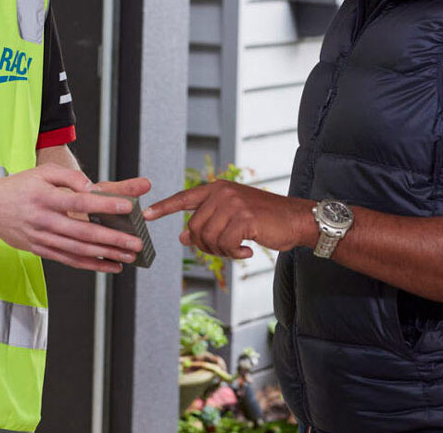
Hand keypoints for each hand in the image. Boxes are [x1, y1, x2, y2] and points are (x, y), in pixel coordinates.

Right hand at [0, 164, 144, 272]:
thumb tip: (92, 187)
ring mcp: (41, 238)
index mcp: (46, 197)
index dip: (105, 204)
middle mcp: (44, 220)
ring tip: (128, 256)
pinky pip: (68, 260)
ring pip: (78, 250)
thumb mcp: (42, 172)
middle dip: (113, 239)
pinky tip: (108, 265)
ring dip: (105, 255)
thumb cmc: (19, 186)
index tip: (127, 206)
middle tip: (136, 242)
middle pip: (84, 232)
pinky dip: (89, 265)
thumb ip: (69, 176)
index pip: (80, 201)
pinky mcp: (40, 250)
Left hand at [143, 181, 314, 259]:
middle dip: (206, 246)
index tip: (146, 215)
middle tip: (226, 250)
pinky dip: (234, 253)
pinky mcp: (244, 218)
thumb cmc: (265, 220)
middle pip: (195, 228)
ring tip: (238, 249)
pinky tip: (248, 250)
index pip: (184, 198)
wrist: (296, 219)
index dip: (164, 207)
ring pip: (208, 238)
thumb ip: (209, 223)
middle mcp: (222, 193)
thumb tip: (183, 237)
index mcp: (217, 189)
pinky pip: (225, 244)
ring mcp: (233, 204)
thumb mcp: (233, 218)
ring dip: (221, 252)